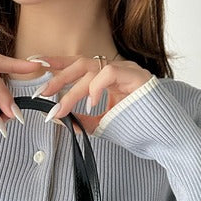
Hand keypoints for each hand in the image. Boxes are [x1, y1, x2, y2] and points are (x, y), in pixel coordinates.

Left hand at [31, 55, 153, 134]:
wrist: (166, 138)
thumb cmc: (136, 130)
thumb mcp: (101, 125)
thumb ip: (81, 120)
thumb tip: (57, 119)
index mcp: (107, 78)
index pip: (77, 65)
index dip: (56, 62)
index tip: (34, 64)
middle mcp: (116, 69)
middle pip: (80, 63)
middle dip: (57, 77)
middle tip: (40, 93)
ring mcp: (127, 71)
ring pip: (91, 70)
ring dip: (71, 90)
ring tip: (60, 109)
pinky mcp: (137, 77)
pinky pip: (109, 73)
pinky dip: (96, 87)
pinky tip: (91, 103)